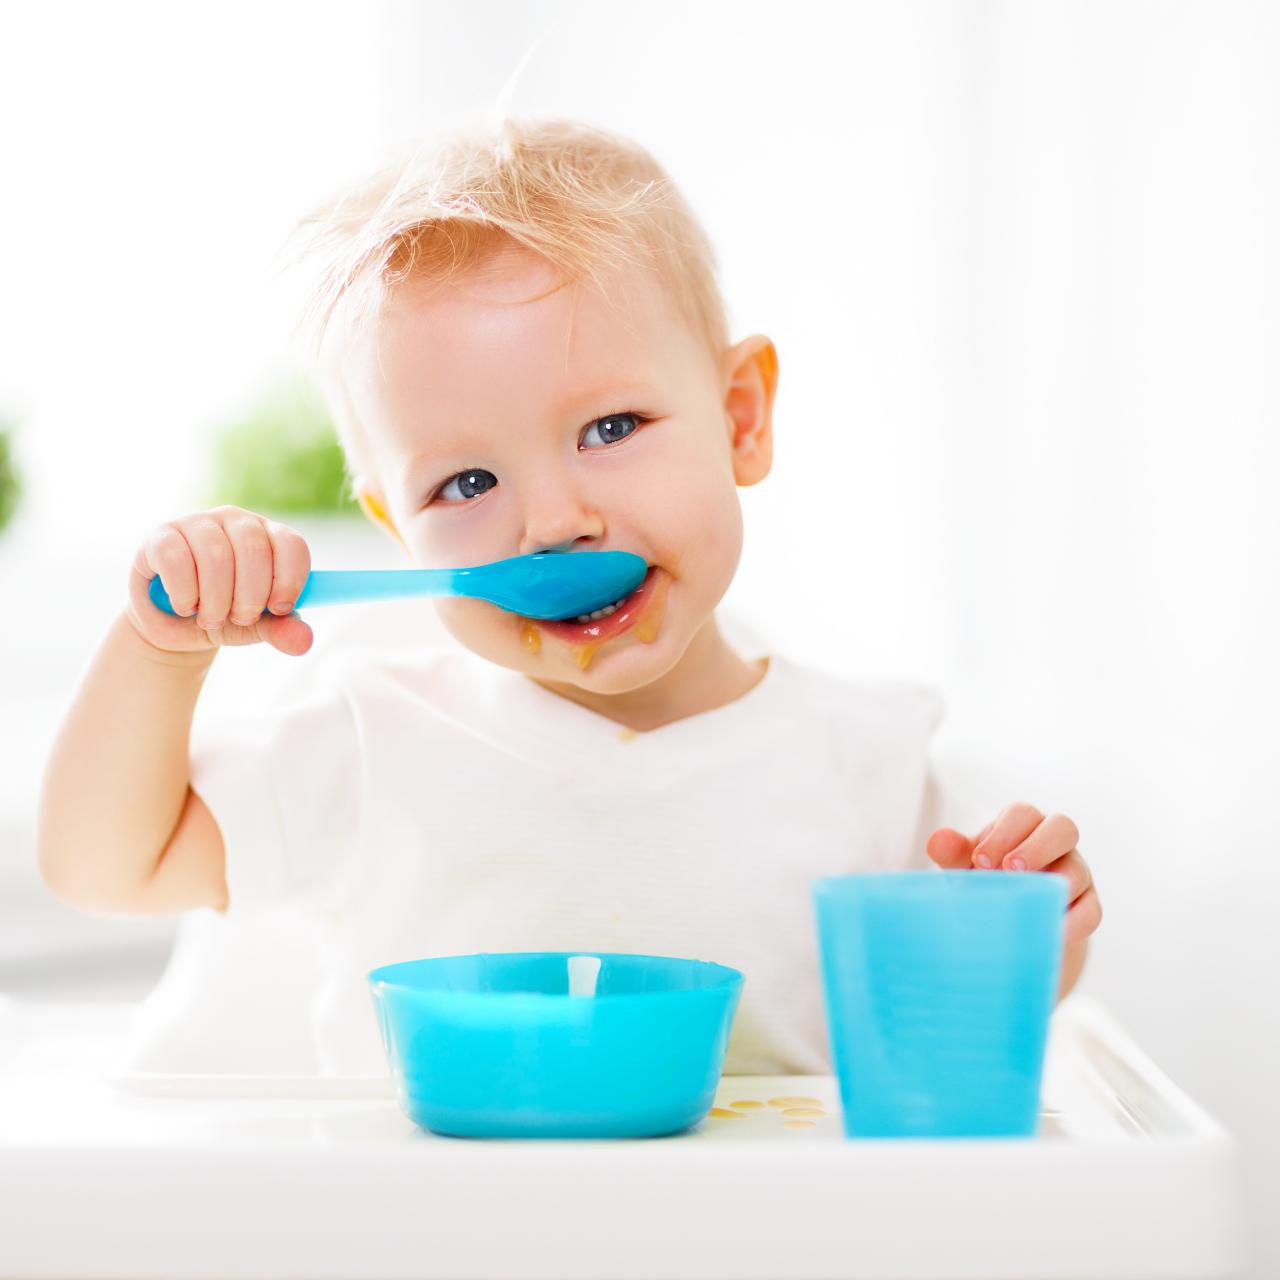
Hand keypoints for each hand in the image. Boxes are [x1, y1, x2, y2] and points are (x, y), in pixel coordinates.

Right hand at [125, 505, 313, 657]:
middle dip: (250, 595)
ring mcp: (197, 523)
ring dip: (216, 600)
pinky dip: (185, 593)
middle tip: (240, 619)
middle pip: (254, 548)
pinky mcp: (161, 535)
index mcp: (268, 536)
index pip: (291, 544)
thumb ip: (283, 630)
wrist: (175, 625)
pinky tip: (185, 607)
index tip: (278, 609)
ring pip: (215, 555)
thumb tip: (305, 642)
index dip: (290, 579)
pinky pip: (176, 558)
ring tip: (211, 619)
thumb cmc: (224, 616)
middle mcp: (235, 520)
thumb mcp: (257, 627)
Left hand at [926, 803, 1101, 947]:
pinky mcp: (1088, 905)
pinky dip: (1074, 922)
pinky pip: (1091, 911)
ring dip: (1056, 884)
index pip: (1022, 813)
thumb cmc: (987, 877)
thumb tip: (937, 840)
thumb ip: (954, 852)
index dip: (1004, 833)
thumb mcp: (968, 864)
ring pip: (1079, 869)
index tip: (980, 861)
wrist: (1013, 915)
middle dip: (1037, 847)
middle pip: (1062, 828)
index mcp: (1023, 824)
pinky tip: (1051, 931)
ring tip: (1031, 900)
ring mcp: (1076, 872)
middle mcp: (1055, 842)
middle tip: (1011, 869)